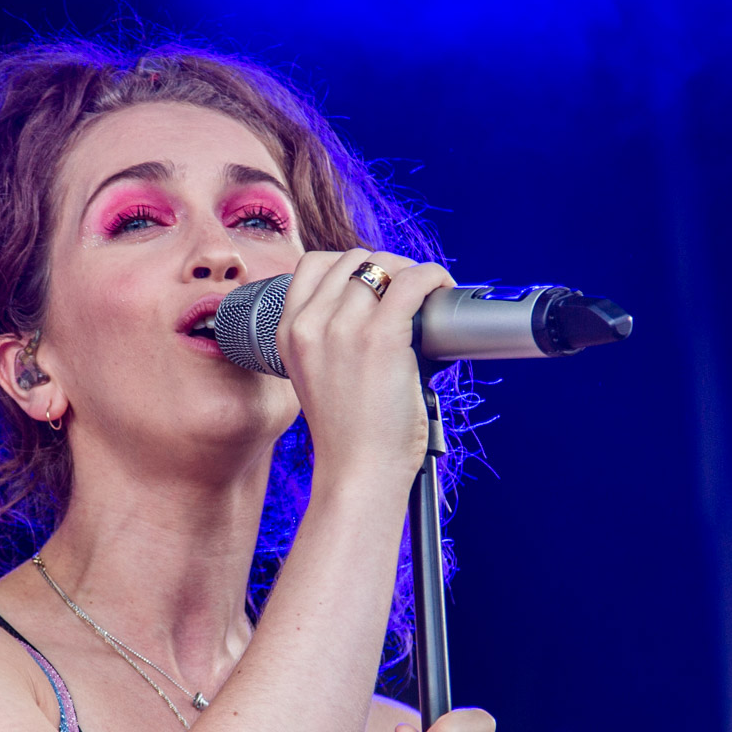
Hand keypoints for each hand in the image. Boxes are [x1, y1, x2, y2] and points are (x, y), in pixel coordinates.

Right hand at [276, 248, 451, 479]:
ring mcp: (343, 327)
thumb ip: (329, 338)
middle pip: (353, 259)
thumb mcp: (317, 376)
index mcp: (289, 333)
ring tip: (427, 294)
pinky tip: (441, 289)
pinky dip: (434, 277)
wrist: (357, 472)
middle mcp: (311, 324)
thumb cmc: (348, 434)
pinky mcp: (380, 336)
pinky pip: (413, 280)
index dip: (350, 266)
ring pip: (383, 264)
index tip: (375, 284)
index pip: (313, 265)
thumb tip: (379, 304)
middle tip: (409, 293)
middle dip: (386, 267)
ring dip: (411, 272)